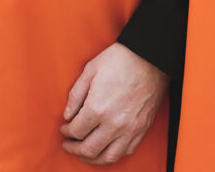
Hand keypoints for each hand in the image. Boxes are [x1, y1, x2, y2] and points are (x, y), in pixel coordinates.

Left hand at [60, 42, 169, 164]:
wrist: (150, 57)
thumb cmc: (119, 60)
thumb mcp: (90, 70)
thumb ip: (75, 95)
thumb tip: (67, 115)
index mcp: (97, 108)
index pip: (76, 130)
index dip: (66, 131)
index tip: (64, 128)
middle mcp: (113, 124)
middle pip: (89, 149)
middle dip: (74, 149)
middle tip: (68, 145)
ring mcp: (129, 129)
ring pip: (108, 157)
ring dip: (93, 158)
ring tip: (84, 154)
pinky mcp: (142, 129)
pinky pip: (126, 151)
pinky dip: (113, 155)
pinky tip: (106, 149)